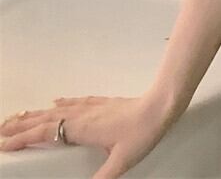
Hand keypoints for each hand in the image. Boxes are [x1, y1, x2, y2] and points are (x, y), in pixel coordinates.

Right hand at [0, 94, 176, 178]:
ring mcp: (93, 107)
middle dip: (22, 124)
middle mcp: (83, 114)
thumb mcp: (121, 161)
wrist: (161, 105)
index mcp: (82, 128)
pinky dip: (62, 103)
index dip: (24, 137)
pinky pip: (76, 102)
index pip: (46, 132)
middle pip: (46, 118)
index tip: (5, 142)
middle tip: (2, 128)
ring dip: (37, 113)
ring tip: (20, 115)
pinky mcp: (103, 103)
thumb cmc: (142, 132)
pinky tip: (57, 101)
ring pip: (58, 109)